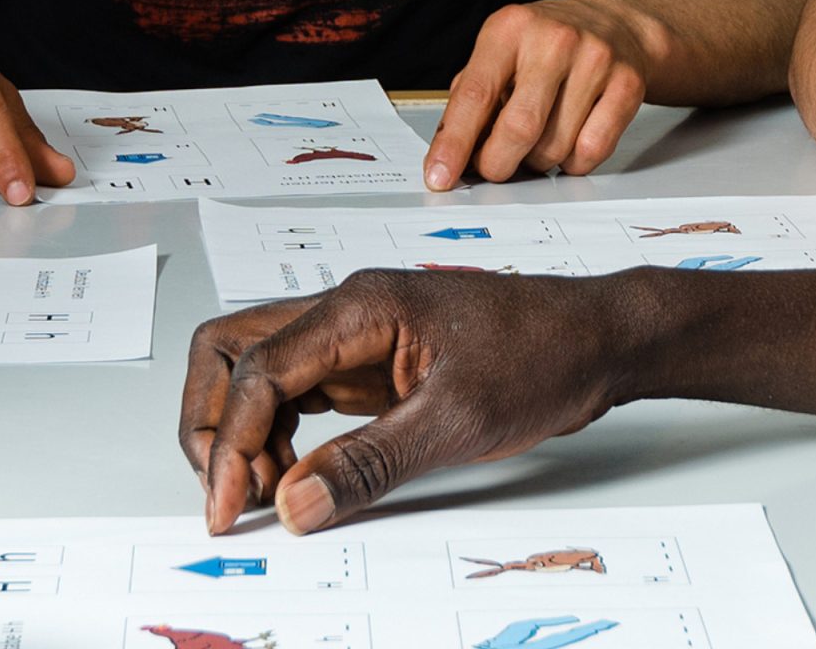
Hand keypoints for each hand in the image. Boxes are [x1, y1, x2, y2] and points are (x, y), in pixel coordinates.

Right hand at [179, 269, 639, 535]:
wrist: (603, 338)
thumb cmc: (547, 353)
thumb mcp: (457, 421)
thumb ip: (369, 464)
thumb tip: (293, 504)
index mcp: (361, 306)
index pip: (257, 371)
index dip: (229, 444)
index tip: (229, 509)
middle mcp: (350, 310)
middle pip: (233, 351)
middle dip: (212, 423)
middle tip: (230, 494)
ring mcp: (360, 335)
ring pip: (261, 370)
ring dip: (245, 430)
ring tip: (269, 495)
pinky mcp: (377, 362)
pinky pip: (302, 391)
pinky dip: (283, 433)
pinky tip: (300, 475)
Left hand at [424, 0, 655, 189]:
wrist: (617, 23)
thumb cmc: (547, 45)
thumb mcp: (500, 53)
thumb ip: (471, 99)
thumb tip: (449, 155)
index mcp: (510, 28)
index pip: (475, 95)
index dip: (455, 143)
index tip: (440, 175)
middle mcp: (555, 40)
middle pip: (519, 128)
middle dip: (498, 163)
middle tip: (494, 168)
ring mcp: (596, 61)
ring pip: (556, 147)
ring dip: (538, 162)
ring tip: (538, 142)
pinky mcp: (627, 85)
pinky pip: (592, 151)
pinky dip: (573, 164)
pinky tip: (569, 144)